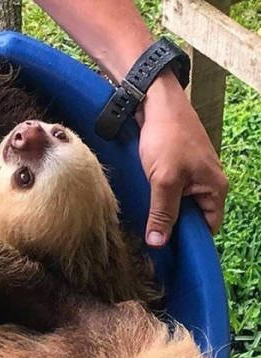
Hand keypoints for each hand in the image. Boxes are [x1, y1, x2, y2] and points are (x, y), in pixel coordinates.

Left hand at [137, 70, 227, 247]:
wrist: (156, 103)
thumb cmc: (166, 138)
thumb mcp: (164, 181)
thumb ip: (162, 213)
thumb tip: (159, 243)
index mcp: (214, 188)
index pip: (207, 227)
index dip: (189, 241)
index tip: (167, 254)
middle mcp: (207, 183)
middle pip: (191, 217)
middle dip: (172, 228)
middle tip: (149, 242)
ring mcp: (192, 174)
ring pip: (178, 204)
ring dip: (162, 213)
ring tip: (144, 226)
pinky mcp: (176, 167)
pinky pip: (169, 191)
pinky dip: (158, 199)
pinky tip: (143, 205)